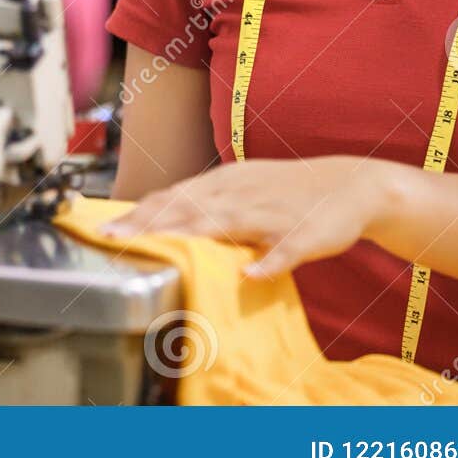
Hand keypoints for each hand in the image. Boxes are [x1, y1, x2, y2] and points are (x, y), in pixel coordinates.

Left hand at [100, 156, 398, 277]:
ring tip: (159, 248)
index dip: (139, 213)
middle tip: (113, 239)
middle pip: (188, 208)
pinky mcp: (302, 235)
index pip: (173, 197)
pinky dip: (266, 262)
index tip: (105, 229)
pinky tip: (249, 274)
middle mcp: (241, 194)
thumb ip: (204, 203)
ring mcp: (271, 214)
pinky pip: (283, 251)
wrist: (351, 185)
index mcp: (226, 183)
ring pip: (226, 223)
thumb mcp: (242, 188)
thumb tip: (160, 216)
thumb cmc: (288, 191)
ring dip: (191, 236)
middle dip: (148, 223)